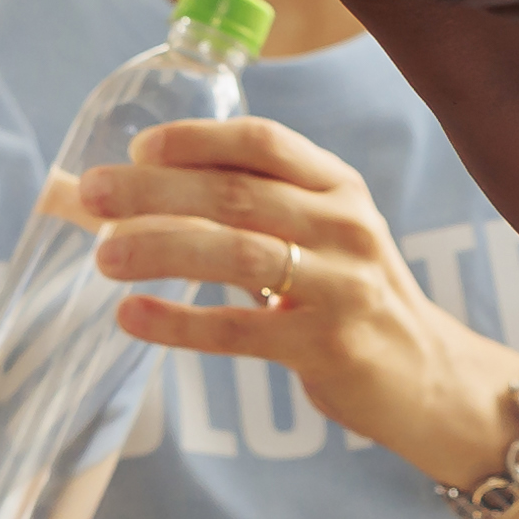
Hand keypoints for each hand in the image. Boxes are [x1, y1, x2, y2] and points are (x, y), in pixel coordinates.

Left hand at [83, 115, 518, 486]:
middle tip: (92, 195)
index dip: (196, 141)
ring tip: (104, 256)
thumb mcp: (313, 237)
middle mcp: (345, 226)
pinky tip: (132, 317)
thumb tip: (101, 197)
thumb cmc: (347, 296)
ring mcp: (343, 286)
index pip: (263, 142)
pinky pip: (241, 331)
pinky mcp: (329, 346)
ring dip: (163, 249)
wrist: (427, 377)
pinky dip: (180, 323)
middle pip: (238, 195)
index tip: (138, 149)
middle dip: (157, 191)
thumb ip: (230, 211)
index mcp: (338, 186)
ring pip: (239, 255)